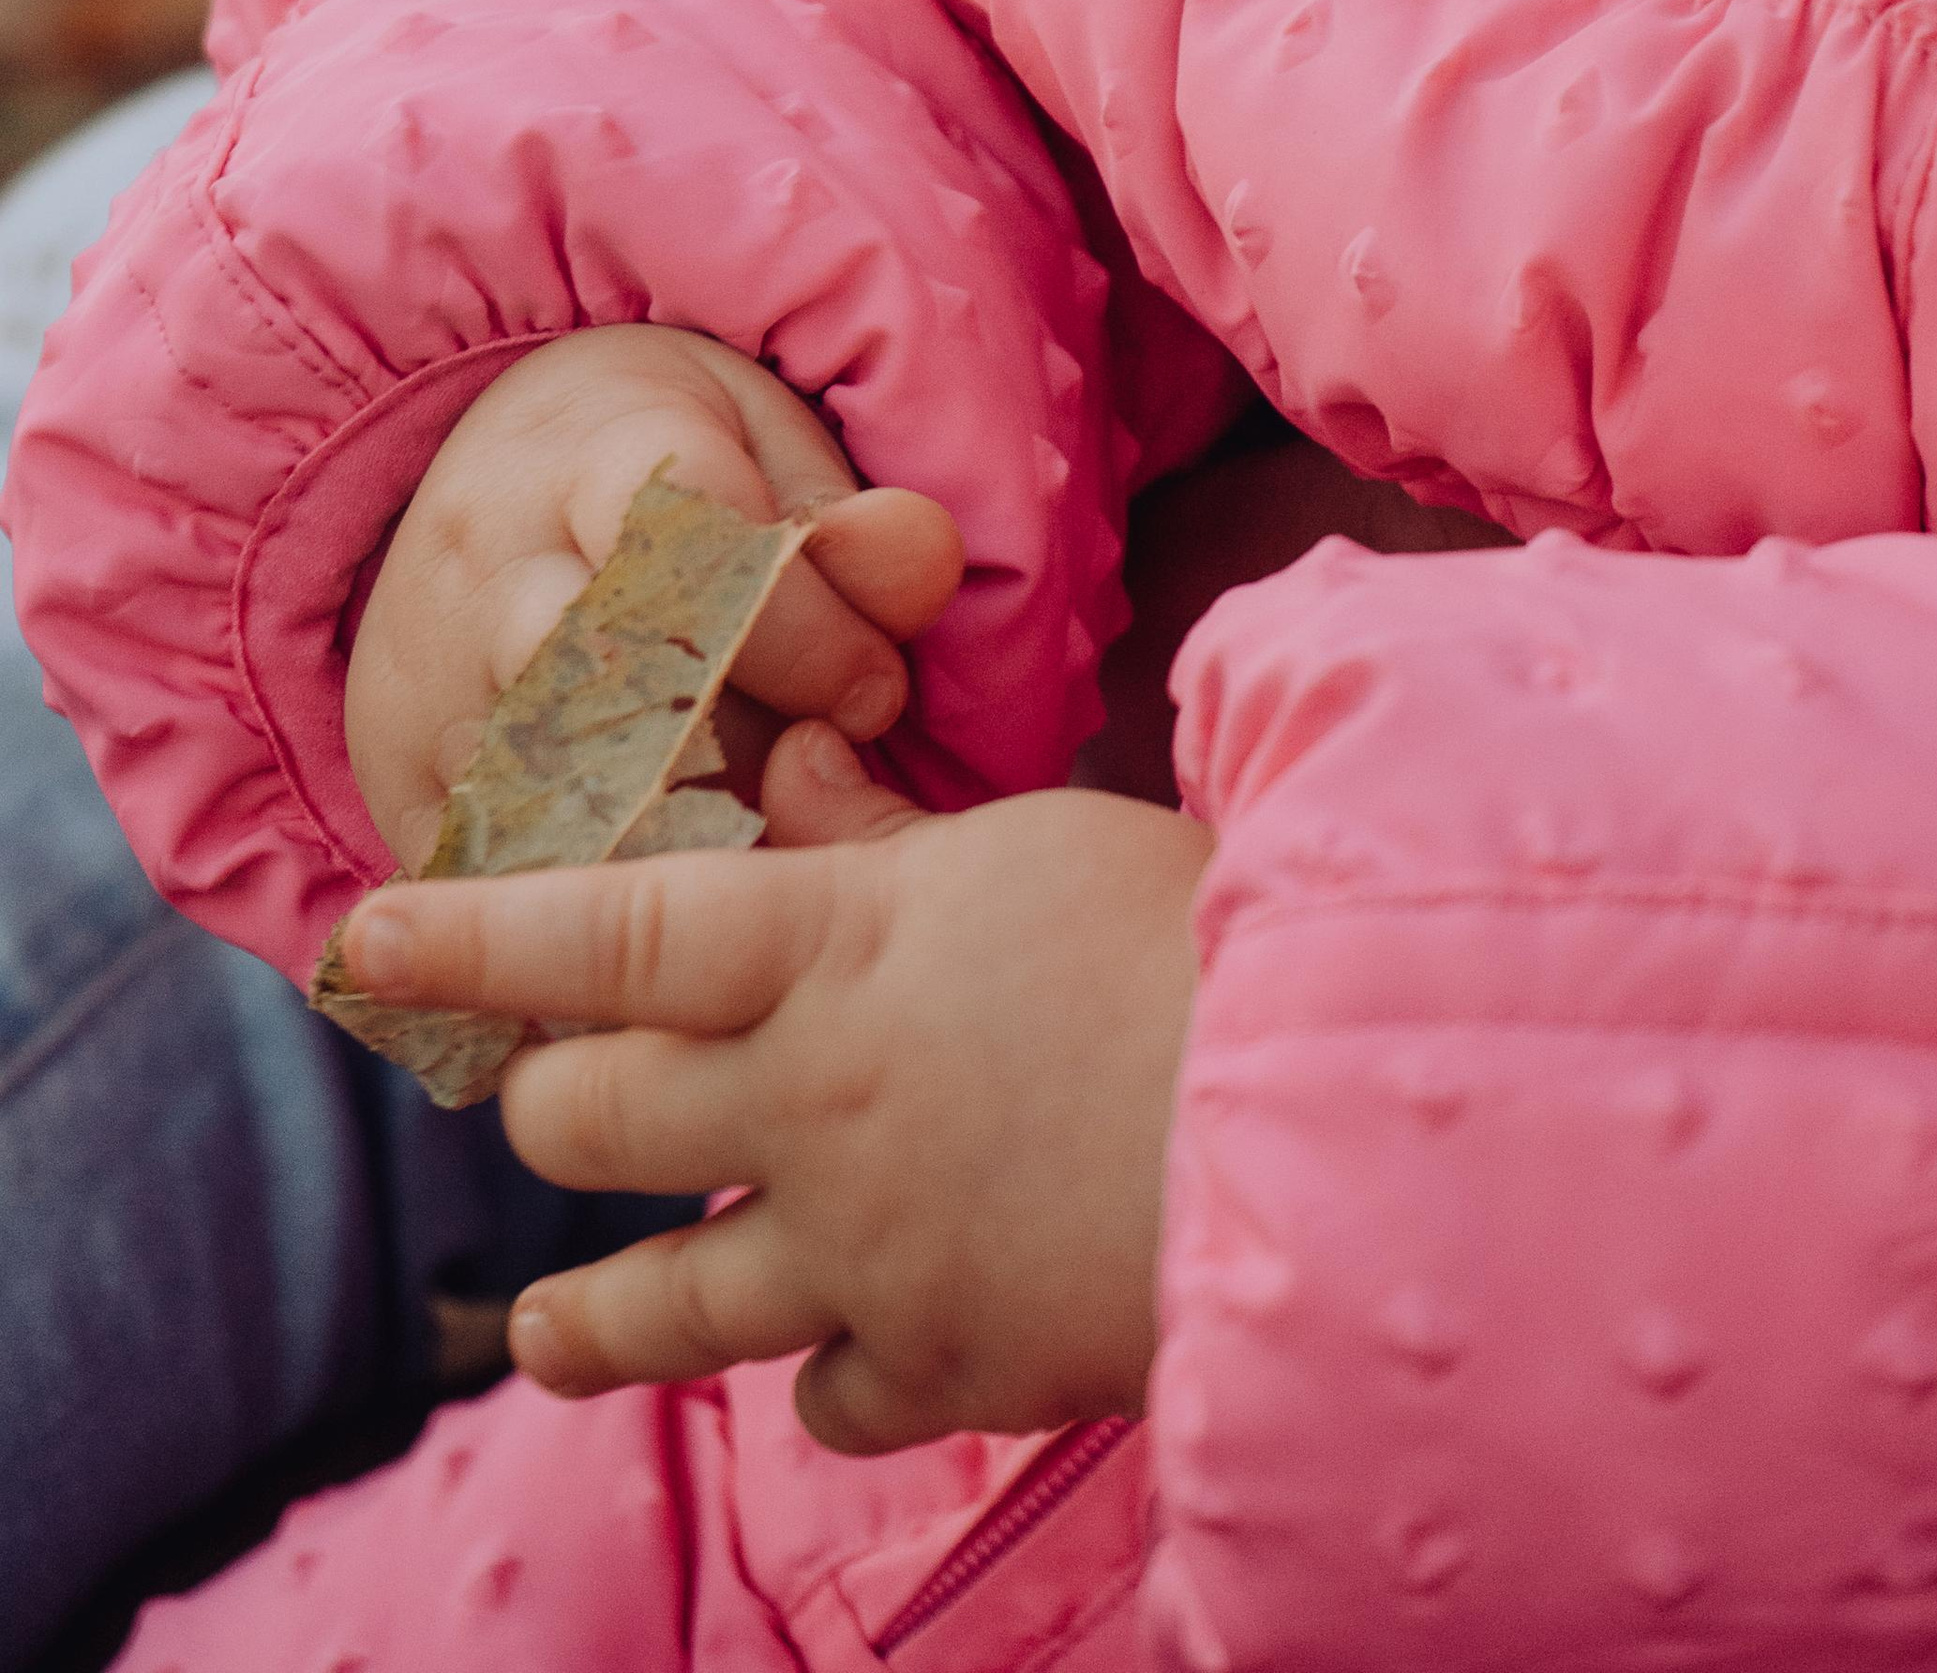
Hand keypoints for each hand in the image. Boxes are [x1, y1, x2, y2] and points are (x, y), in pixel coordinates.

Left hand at [330, 730, 1211, 1450]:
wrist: (1336, 1133)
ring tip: (545, 1336)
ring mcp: (865, 1254)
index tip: (373, 931)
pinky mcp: (944, 1369)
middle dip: (548, 1106)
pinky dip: (815, 1379)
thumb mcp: (1035, 844)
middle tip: (540, 1102)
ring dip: (589, 1319)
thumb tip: (786, 764)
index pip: (604, 931)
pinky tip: (822, 1368)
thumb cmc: (1204, 935)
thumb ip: (885, 835)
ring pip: (658, 1306)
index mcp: (836, 948)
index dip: (476, 927)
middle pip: (590, 1121)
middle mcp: (813, 1106)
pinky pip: (821, 1399)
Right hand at [346, 325, 962, 871]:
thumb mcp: (773, 450)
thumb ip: (856, 524)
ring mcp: (423, 670)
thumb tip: (921, 563)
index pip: (694, 543)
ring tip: (735, 859)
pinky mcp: (391, 771)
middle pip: (606, 673)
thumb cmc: (680, 469)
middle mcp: (483, 559)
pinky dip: (566, 906)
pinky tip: (647, 929)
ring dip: (654, 839)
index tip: (876, 694)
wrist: (500, 468)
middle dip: (729, 744)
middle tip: (807, 787)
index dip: (803, 629)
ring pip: (541, 785)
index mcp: (585, 453)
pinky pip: (477, 867)